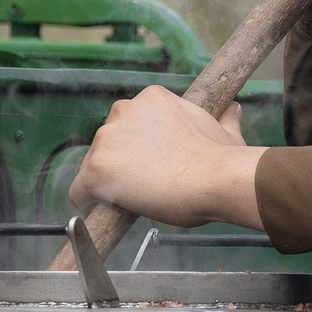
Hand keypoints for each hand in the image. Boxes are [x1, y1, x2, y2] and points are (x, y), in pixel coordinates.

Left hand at [68, 88, 264, 230]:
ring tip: (132, 201)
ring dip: (108, 181)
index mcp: (151, 98)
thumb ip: (224, 118)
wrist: (217, 179)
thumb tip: (232, 110)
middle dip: (122, 162)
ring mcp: (107, 139)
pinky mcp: (96, 168)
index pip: (129, 123)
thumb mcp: (224, 130)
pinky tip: (104, 213)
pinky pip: (79, 191)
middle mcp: (123, 110)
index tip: (148, 165)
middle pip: (109, 141)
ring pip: (93, 164)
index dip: (136, 148)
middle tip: (144, 185)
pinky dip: (88, 203)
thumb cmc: (223, 160)